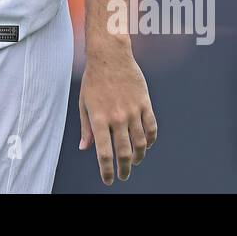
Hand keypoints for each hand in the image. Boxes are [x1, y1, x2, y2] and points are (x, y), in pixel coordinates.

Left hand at [78, 41, 156, 184]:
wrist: (110, 55)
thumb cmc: (93, 80)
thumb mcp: (84, 103)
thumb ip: (86, 127)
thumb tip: (85, 148)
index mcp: (99, 119)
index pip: (104, 153)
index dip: (107, 171)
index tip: (109, 180)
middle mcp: (117, 117)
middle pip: (124, 153)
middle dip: (124, 169)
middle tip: (123, 176)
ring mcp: (133, 111)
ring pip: (141, 143)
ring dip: (139, 156)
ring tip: (134, 161)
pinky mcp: (145, 103)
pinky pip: (152, 127)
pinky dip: (151, 140)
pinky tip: (147, 145)